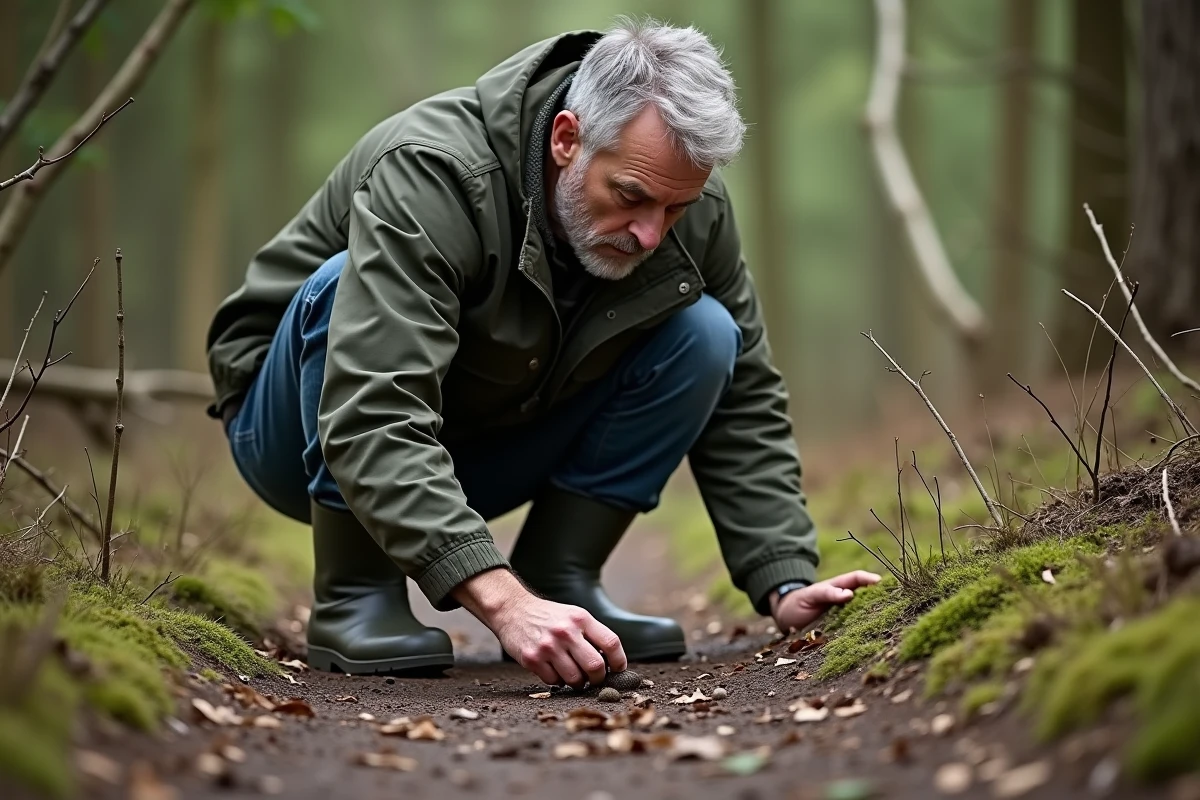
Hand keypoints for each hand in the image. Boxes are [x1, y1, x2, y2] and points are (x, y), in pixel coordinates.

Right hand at [452, 569, 626, 687]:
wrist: (512, 610)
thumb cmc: (548, 616)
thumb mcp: (573, 615)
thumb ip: (592, 634)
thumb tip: (612, 662)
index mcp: (580, 618)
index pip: (611, 643)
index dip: (619, 661)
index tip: (618, 669)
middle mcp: (566, 631)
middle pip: (596, 666)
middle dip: (598, 678)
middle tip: (595, 678)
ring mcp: (548, 646)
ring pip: (575, 679)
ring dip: (578, 682)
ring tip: (574, 675)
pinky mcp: (532, 659)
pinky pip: (554, 681)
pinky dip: (558, 681)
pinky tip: (555, 670)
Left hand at [770, 570, 880, 632]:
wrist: (786, 620)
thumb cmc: (799, 602)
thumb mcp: (811, 595)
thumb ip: (827, 593)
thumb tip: (849, 594)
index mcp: (839, 588)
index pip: (857, 579)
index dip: (870, 579)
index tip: (882, 582)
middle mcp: (845, 601)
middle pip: (867, 596)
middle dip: (881, 597)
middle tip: (896, 602)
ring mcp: (844, 616)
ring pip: (864, 614)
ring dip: (875, 616)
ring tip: (891, 620)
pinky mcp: (841, 632)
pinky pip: (855, 630)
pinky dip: (864, 632)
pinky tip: (875, 637)